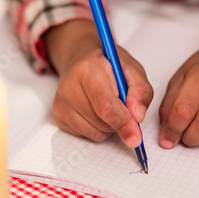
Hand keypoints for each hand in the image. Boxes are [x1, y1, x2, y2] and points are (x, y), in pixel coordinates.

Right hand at [43, 20, 153, 147]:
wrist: (80, 60)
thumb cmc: (107, 65)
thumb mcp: (132, 69)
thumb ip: (141, 91)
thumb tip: (137, 117)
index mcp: (89, 69)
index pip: (106, 106)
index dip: (123, 124)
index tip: (136, 138)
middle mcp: (69, 86)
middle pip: (102, 122)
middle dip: (120, 123)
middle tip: (124, 107)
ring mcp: (61, 103)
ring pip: (95, 133)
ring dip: (109, 126)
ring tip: (107, 105)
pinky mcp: (57, 116)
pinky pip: (86, 135)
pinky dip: (97, 128)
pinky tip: (94, 110)